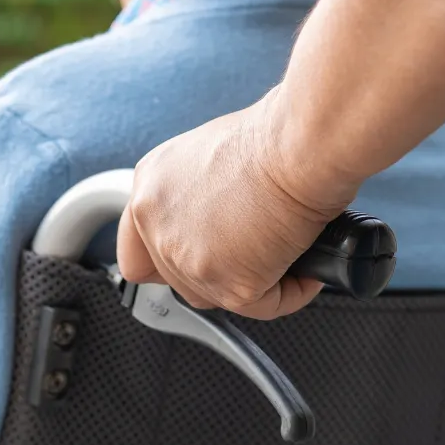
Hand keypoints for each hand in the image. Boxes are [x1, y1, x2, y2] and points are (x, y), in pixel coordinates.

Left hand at [117, 86, 350, 318]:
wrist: (299, 147)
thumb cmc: (272, 138)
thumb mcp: (212, 155)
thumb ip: (198, 194)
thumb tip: (220, 219)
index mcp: (150, 189)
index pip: (137, 252)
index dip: (169, 263)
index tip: (199, 259)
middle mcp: (158, 225)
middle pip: (178, 281)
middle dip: (219, 272)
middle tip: (256, 252)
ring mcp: (187, 260)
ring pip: (217, 297)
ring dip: (253, 282)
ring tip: (285, 255)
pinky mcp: (228, 285)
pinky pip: (264, 306)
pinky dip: (291, 291)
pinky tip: (307, 269)